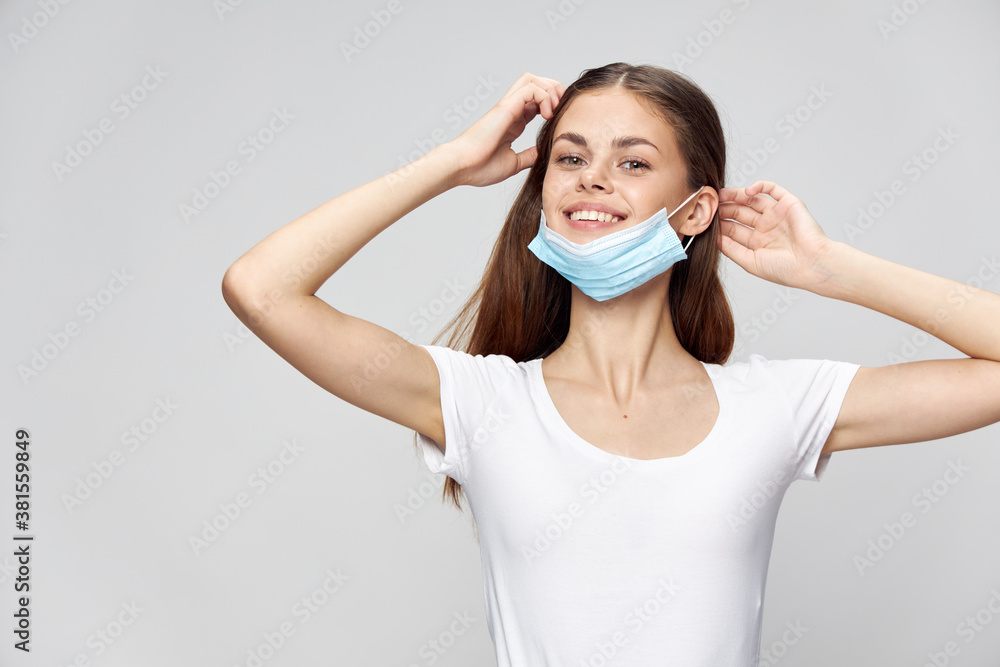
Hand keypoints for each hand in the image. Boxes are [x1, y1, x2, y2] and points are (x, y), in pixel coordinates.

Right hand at [446, 73, 564, 187]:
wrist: (462, 168)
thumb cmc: (480, 167)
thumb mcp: (514, 163)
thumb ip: (528, 156)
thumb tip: (542, 153)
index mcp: (513, 122)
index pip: (536, 101)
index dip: (552, 104)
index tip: (560, 120)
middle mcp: (511, 110)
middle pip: (535, 83)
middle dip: (554, 90)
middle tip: (561, 109)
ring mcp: (507, 107)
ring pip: (532, 79)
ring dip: (549, 89)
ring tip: (554, 109)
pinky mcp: (505, 107)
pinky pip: (530, 88)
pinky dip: (543, 96)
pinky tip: (546, 115)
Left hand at [717, 181, 839, 290]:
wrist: (813, 265)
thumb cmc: (785, 269)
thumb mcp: (750, 262)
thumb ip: (731, 249)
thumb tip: (711, 238)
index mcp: (757, 243)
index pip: (733, 229)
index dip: (719, 223)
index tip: (704, 219)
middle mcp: (766, 227)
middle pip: (739, 213)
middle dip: (724, 208)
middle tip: (709, 203)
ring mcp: (777, 215)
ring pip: (752, 200)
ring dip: (736, 195)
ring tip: (721, 194)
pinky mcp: (789, 204)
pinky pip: (772, 189)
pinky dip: (759, 186)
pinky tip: (747, 191)